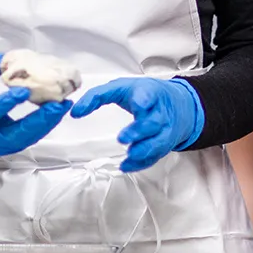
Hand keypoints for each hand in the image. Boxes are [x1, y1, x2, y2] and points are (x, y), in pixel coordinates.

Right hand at [0, 54, 71, 162]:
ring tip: (63, 105)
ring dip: (48, 122)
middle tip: (57, 104)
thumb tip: (8, 58)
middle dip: (39, 119)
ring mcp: (4, 144)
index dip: (7, 102)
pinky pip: (33, 136)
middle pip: (17, 132)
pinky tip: (57, 111)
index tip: (24, 91)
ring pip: (29, 137)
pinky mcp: (15, 145)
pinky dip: (46, 124)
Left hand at [70, 77, 202, 172]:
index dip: (144, 100)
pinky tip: (127, 165)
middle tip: (123, 138)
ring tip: (129, 155)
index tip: (139, 105)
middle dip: (139, 131)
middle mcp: (159, 112)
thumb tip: (75, 112)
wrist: (177, 104)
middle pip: (153, 122)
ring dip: (143, 150)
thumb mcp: (120, 88)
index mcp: (149, 93)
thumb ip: (97, 96)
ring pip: (157, 142)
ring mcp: (164, 131)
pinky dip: (141, 163)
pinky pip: (155, 157)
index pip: (148, 95)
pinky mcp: (164, 145)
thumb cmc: (144, 94)